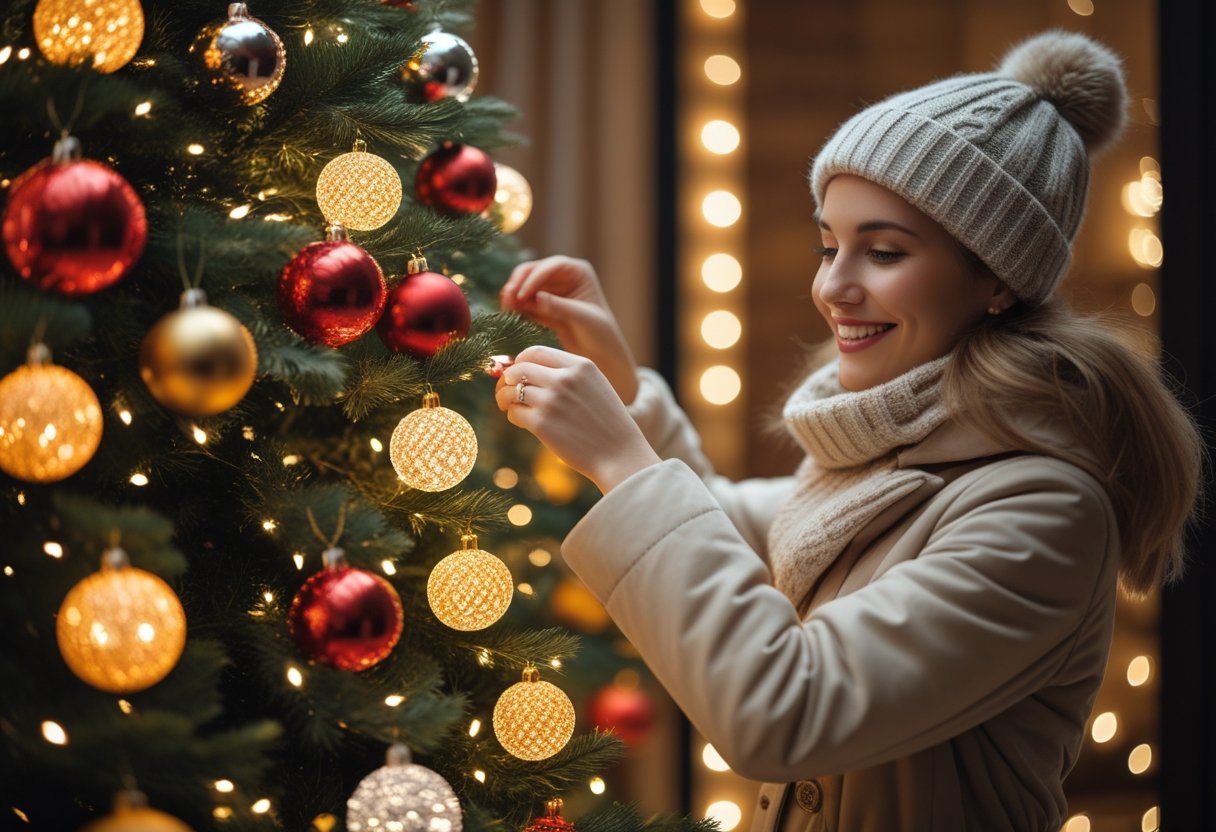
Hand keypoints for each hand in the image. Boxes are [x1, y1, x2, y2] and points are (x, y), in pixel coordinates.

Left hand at [495, 345, 660, 493]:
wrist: (620, 455)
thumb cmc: (606, 423)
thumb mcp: (595, 386)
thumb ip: (567, 374)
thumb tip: (524, 369)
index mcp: (580, 365)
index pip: (535, 352)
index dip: (519, 361)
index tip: (516, 373)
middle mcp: (564, 379)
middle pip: (519, 369)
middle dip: (506, 380)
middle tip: (505, 391)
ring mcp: (552, 401)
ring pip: (511, 391)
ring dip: (505, 399)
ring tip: (509, 407)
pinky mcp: (542, 424)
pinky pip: (514, 413)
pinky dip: (514, 417)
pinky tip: (525, 422)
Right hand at [500, 256, 638, 403]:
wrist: (601, 353)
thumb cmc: (600, 333)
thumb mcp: (582, 319)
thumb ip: (559, 307)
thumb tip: (536, 298)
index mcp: (578, 271)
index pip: (552, 266)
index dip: (534, 277)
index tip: (522, 294)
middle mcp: (562, 276)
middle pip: (533, 271)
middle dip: (518, 283)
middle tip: (507, 299)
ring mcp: (550, 290)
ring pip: (524, 285)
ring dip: (513, 295)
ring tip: (505, 308)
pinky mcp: (541, 305)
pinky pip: (524, 302)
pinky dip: (516, 307)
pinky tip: (509, 315)